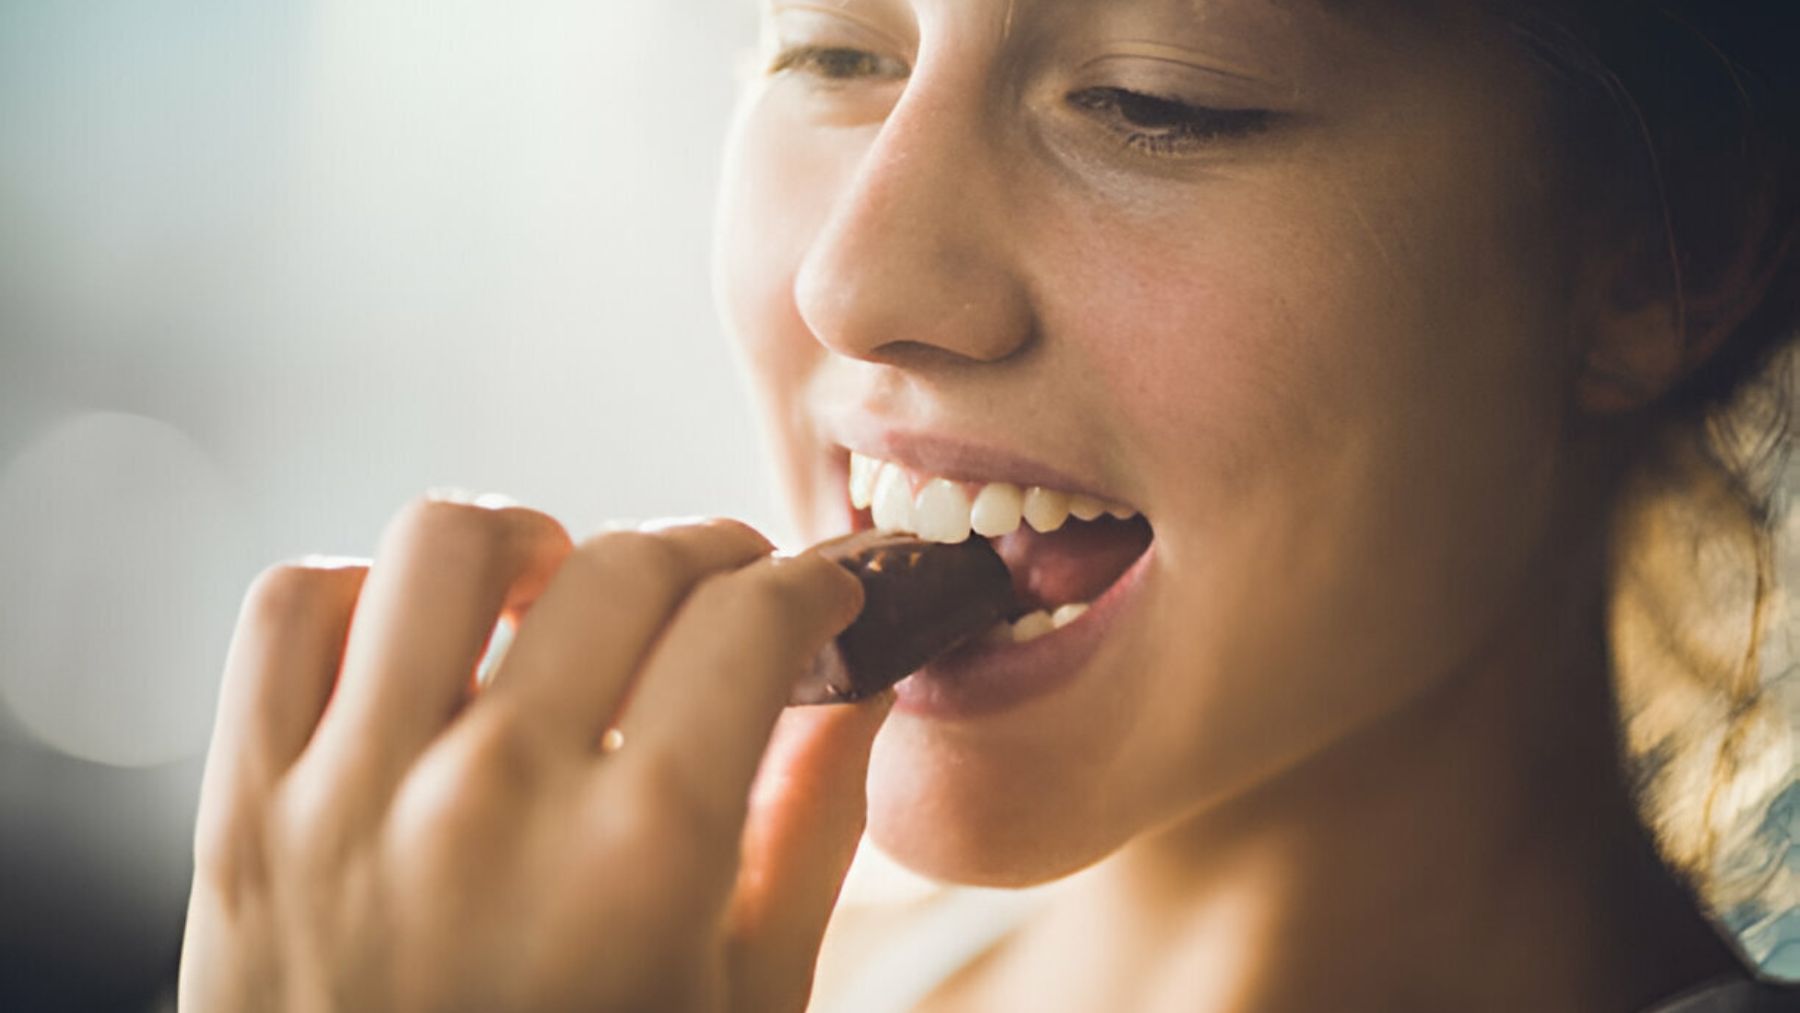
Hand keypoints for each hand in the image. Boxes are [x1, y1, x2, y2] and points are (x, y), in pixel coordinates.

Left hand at [179, 497, 882, 1011]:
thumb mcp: (742, 1004)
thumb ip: (811, 833)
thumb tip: (866, 691)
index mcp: (640, 857)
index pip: (752, 619)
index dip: (812, 582)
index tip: (821, 589)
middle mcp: (492, 802)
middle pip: (627, 564)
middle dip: (710, 553)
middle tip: (728, 593)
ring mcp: (350, 797)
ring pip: (447, 543)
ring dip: (535, 545)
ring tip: (566, 595)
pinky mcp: (245, 812)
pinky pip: (295, 609)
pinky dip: (367, 594)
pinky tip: (430, 646)